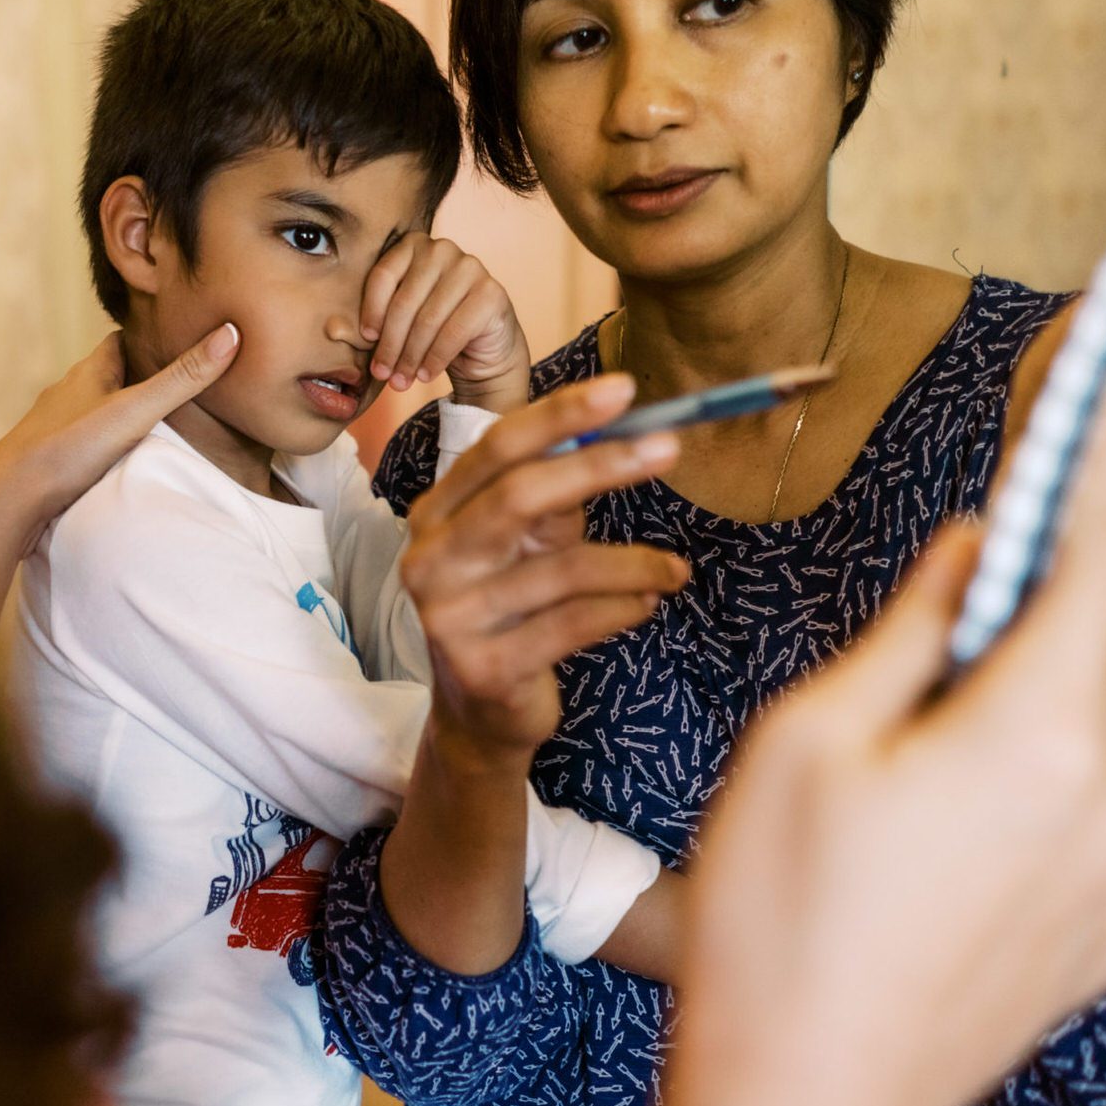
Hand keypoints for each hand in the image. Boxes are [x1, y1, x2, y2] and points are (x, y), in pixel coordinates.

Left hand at [0, 323, 237, 685]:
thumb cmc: (67, 449)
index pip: (120, 340)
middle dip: (138, 376)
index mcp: (88, 372)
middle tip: (175, 379)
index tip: (174, 333)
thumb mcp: (135, 410)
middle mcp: (69, 394)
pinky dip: (103, 445)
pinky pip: (83, 445)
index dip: (147, 335)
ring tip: (154, 422)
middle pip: (108, 376)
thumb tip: (230, 334)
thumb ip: (183, 378)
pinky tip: (119, 461)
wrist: (8, 500)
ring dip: (119, 414)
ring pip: (94, 412)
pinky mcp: (49, 461)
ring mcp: (56, 428)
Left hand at [358, 233, 531, 407]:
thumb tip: (338, 332)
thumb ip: (374, 319)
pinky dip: (435, 359)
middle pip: (404, 302)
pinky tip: (426, 375)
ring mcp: (471, 268)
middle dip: (390, 345)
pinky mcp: (491, 293)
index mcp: (415, 244)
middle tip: (382, 374)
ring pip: (428, 320)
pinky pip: (454, 332)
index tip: (366, 341)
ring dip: (410, 357)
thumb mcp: (401, 319)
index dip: (371, 312)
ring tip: (401, 381)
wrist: (484, 345)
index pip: (383, 275)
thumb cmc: (434, 329)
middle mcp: (443, 249)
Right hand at [399, 374, 689, 758]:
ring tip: (675, 569)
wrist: (480, 714)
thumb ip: (555, 498)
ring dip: (635, 563)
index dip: (560, 415)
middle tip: (667, 447)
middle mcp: (429, 560)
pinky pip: (573, 623)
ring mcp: (450, 616)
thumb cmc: (512, 609)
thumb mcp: (526, 546)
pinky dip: (623, 608)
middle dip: (600, 466)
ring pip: (561, 569)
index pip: (496, 448)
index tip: (624, 390)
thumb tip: (618, 434)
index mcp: (436, 515)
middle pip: (519, 495)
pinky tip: (647, 603)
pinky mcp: (484, 667)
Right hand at [689, 374, 1105, 1105]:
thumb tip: (969, 551)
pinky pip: (1084, 819)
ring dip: (1017, 715)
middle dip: (1018, 620)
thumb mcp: (807, 740)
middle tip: (920, 633)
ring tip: (899, 773)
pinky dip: (1028, 794)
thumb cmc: (779, 920)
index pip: (1092, 553)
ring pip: (1086, 740)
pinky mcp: (1102, 936)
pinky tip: (928, 844)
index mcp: (1038, 731)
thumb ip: (909, 629)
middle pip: (1087, 653)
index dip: (1099, 457)